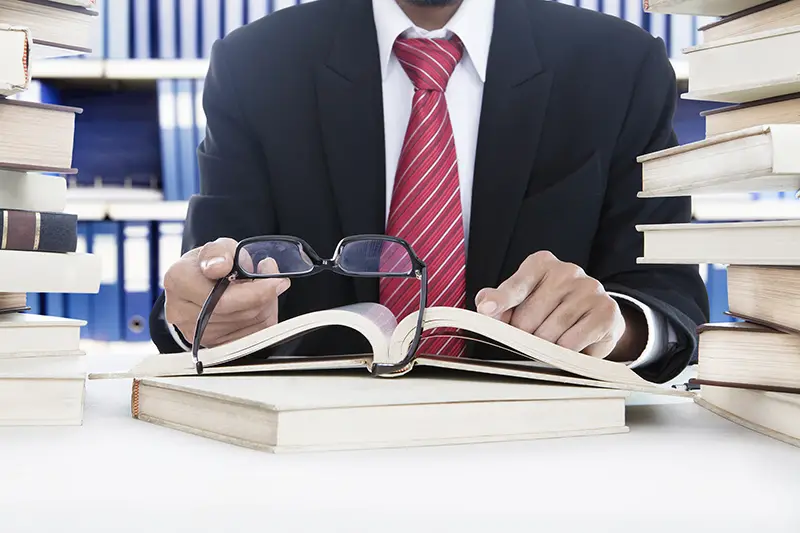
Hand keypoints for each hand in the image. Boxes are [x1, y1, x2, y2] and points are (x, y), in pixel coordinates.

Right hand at [163, 237, 289, 347]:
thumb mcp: (217, 247)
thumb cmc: (210, 264)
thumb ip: (219, 251)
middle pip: (238, 312)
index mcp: (178, 281)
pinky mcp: (213, 344)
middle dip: (264, 296)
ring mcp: (196, 333)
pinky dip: (262, 318)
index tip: (275, 280)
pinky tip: (257, 304)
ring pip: (247, 324)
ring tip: (261, 288)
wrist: (201, 283)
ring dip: (264, 306)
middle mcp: (181, 311)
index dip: (255, 291)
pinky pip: (251, 335)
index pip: (222, 297)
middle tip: (275, 280)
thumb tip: (220, 266)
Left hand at [474, 251, 624, 357]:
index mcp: (540, 264)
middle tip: (532, 338)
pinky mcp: (606, 311)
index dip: (501, 301)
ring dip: (544, 347)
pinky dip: (565, 352)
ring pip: (551, 332)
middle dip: (525, 335)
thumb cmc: (549, 309)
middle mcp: (566, 271)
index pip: (517, 285)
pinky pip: (573, 342)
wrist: (594, 320)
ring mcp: (589, 289)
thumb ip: (500, 302)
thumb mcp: (522, 301)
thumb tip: (485, 305)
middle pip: (530, 316)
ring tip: (550, 343)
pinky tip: (569, 347)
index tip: (487, 311)